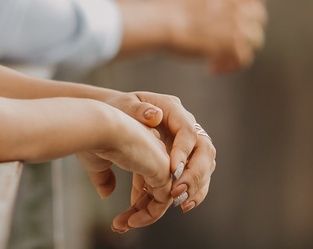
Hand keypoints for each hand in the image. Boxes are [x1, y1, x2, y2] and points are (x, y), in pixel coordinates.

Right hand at [74, 106, 172, 229]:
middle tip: (120, 225)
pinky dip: (150, 214)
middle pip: (153, 189)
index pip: (145, 178)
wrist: (99, 128)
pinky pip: (163, 200)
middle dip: (137, 211)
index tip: (119, 216)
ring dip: (142, 216)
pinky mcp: (164, 170)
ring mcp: (162, 160)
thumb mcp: (97, 162)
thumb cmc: (94, 139)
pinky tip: (131, 221)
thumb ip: (104, 178)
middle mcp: (154, 152)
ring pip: (160, 197)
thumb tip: (106, 194)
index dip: (135, 200)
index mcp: (141, 146)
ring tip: (122, 225)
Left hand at [104, 91, 216, 229]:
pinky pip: (185, 181)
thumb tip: (155, 116)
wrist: (109, 119)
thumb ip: (137, 109)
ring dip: (194, 190)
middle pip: (203, 152)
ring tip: (181, 206)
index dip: (183, 151)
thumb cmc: (116, 109)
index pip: (188, 130)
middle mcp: (183, 127)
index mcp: (172, 109)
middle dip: (194, 176)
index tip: (172, 170)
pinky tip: (169, 209)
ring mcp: (183, 146)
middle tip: (177, 193)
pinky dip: (180, 196)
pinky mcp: (174, 163)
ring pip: (200, 170)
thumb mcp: (122, 105)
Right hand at [150, 0, 267, 72]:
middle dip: (249, 29)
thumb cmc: (159, 1)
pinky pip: (243, 59)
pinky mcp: (232, 44)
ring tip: (221, 56)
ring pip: (255, 39)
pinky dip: (229, 65)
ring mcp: (237, 22)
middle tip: (232, 39)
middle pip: (259, 16)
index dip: (251, 4)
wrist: (157, 21)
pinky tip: (211, 67)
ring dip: (240, 48)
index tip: (241, 15)